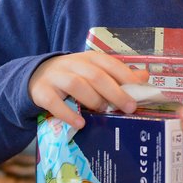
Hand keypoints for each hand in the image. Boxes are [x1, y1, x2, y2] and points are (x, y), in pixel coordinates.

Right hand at [28, 51, 146, 127]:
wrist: (37, 76)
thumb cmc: (74, 76)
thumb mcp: (95, 71)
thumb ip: (118, 75)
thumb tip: (144, 78)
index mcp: (89, 58)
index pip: (109, 63)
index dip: (125, 76)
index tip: (139, 92)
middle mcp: (72, 64)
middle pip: (96, 75)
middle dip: (114, 92)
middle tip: (128, 107)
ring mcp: (56, 77)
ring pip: (76, 84)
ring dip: (92, 99)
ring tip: (102, 111)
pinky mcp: (42, 92)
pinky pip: (54, 102)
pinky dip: (68, 114)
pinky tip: (80, 123)